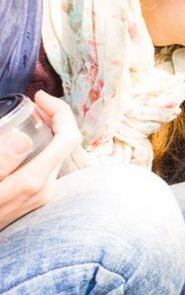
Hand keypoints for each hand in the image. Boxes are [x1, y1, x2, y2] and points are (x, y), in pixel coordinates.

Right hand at [0, 91, 80, 228]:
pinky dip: (39, 145)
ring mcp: (42, 195)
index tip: (39, 97)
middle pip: (64, 144)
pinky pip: (44, 164)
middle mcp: (45, 188)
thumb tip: (23, 138)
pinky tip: (21, 140)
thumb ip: (1, 160)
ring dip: (47, 131)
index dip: (60, 112)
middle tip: (32, 102)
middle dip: (54, 118)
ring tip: (28, 115)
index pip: (68, 138)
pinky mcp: (34, 198)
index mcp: (34, 181)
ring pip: (55, 154)